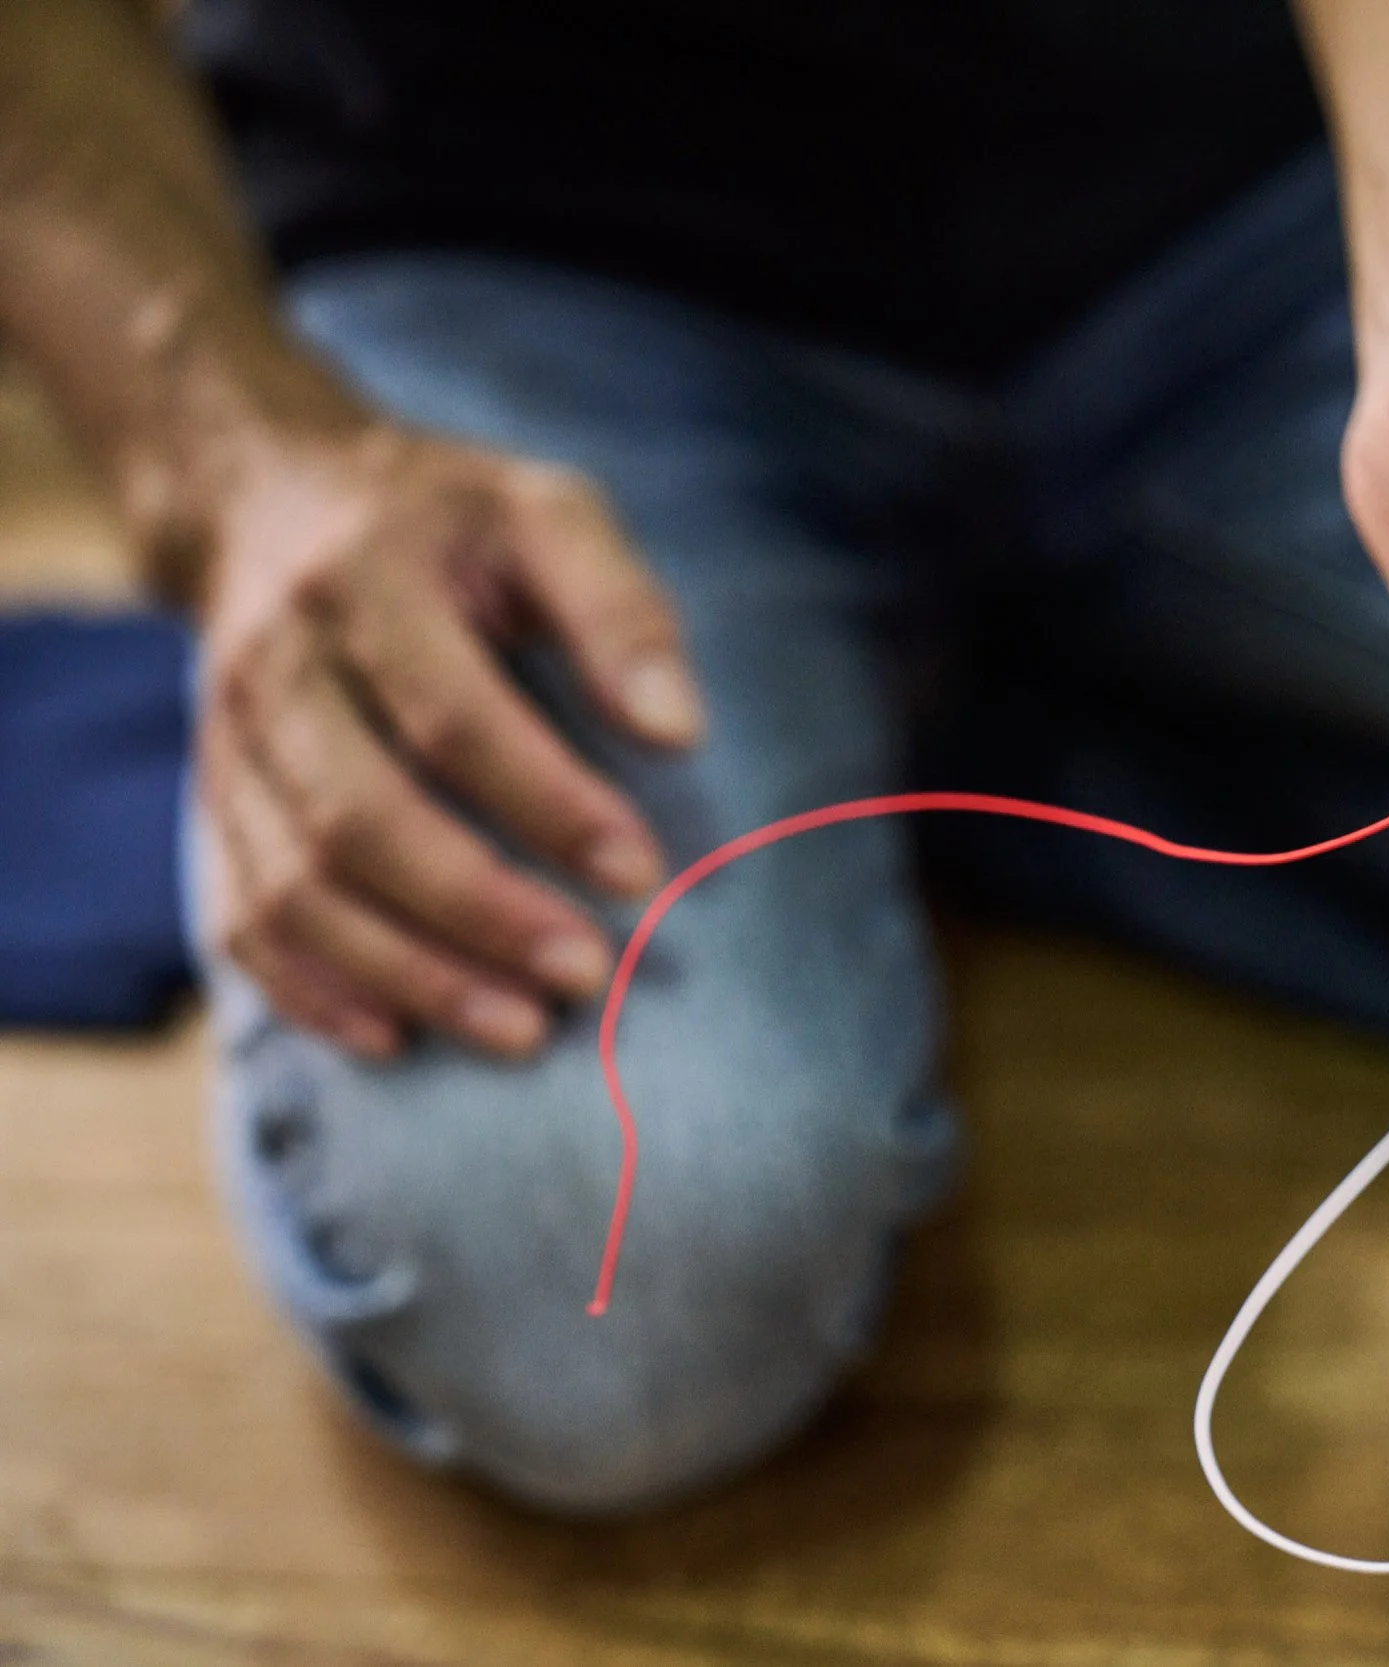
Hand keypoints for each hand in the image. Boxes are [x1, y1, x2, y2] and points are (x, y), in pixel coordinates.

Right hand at [196, 421, 702, 1057]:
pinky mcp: (213, 802)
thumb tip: (680, 729)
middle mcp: (279, 667)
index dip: (547, 804)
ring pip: (294, 888)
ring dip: (409, 973)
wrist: (270, 501)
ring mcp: (228, 743)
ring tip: (523, 1031)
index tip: (640, 873)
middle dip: (478, 913)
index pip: (453, 717)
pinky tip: (398, 1037)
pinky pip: (240, 918)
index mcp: (368, 583)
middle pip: (359, 819)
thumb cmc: (450, 522)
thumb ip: (619, 610)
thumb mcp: (548, 513)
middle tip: (588, 976)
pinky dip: (313, 990)